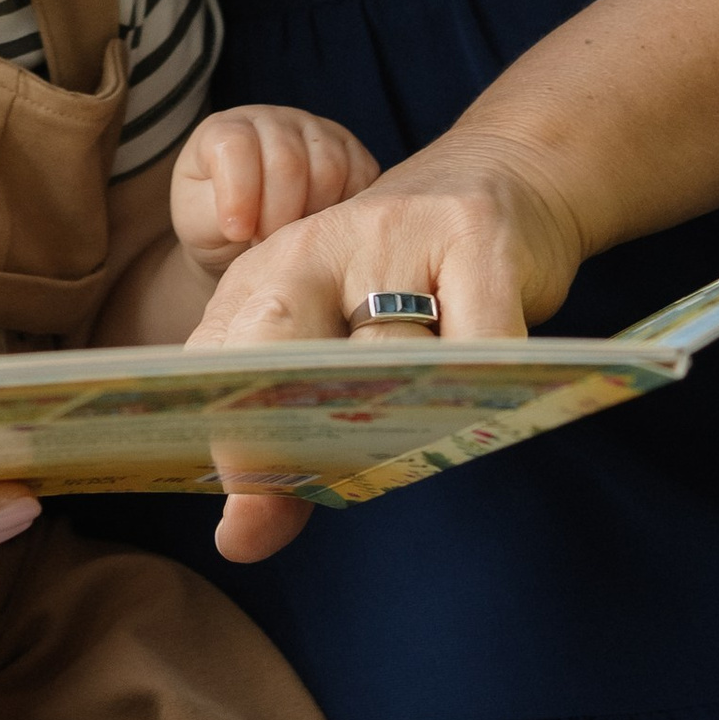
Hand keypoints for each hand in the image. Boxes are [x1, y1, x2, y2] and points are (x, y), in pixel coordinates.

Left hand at [170, 105, 378, 271]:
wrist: (244, 233)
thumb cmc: (213, 223)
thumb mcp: (196, 221)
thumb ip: (213, 214)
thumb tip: (246, 222)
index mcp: (226, 129)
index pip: (236, 144)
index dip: (239, 193)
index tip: (237, 232)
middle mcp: (273, 121)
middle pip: (288, 161)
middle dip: (277, 216)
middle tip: (265, 244)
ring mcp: (316, 132)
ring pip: (329, 169)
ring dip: (311, 217)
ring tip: (290, 238)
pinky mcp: (351, 154)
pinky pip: (362, 179)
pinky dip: (344, 212)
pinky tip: (320, 228)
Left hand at [189, 126, 589, 564]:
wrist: (503, 177)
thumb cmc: (411, 287)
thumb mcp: (337, 351)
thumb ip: (286, 451)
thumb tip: (239, 542)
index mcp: (266, 274)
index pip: (215, 359)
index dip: (225, 442)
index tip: (238, 522)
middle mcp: (318, 245)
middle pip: (276, 339)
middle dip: (293, 425)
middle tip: (328, 480)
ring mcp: (396, 232)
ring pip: (390, 357)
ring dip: (408, 421)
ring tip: (425, 439)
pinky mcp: (474, 235)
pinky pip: (478, 344)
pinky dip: (482, 389)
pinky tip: (486, 403)